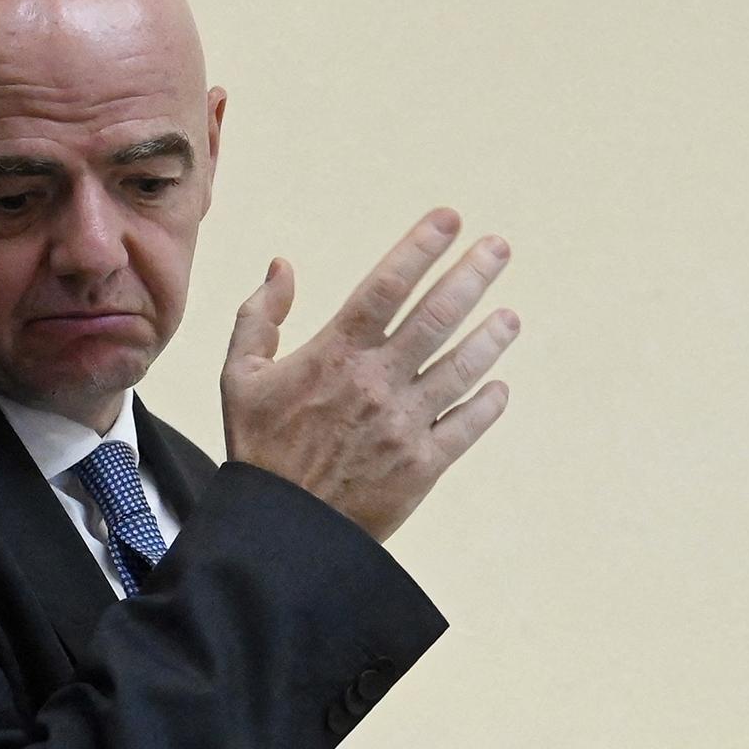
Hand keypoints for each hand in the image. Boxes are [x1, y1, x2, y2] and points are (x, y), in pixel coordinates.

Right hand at [219, 209, 519, 541]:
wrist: (280, 529)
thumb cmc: (259, 449)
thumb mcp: (239, 376)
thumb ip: (259, 316)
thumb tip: (282, 265)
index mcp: (335, 353)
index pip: (387, 285)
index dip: (421, 247)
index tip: (450, 219)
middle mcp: (376, 382)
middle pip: (437, 316)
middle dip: (472, 275)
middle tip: (499, 247)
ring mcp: (404, 423)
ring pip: (461, 368)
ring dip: (491, 338)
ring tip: (510, 317)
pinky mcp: (422, 465)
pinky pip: (466, 427)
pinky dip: (487, 405)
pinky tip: (499, 387)